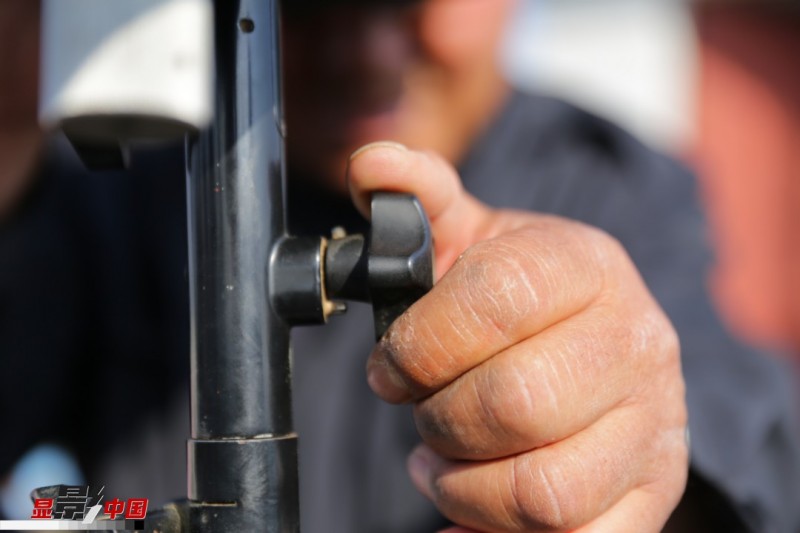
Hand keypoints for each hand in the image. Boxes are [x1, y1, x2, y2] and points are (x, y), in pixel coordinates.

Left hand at [347, 142, 688, 531]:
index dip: (422, 342)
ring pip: (543, 490)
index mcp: (587, 265)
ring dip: (464, 484)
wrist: (599, 346)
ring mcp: (654, 425)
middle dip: (439, 417)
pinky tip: (478, 504)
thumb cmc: (523, 299)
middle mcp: (636, 341)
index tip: (389, 366)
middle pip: (517, 402)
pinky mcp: (651, 492)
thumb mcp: (473, 239)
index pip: (500, 298)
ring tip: (444, 458)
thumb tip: (371, 163)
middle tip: (420, 411)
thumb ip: (420, 200)